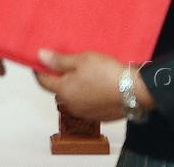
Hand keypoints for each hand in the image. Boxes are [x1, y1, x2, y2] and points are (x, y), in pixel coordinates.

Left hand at [36, 50, 153, 120]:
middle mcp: (71, 105)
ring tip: (84, 73)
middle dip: (59, 78)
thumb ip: (59, 61)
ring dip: (75, 87)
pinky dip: (88, 95)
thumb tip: (39, 56)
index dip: (39, 70)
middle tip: (66, 63)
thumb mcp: (82, 60)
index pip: (43, 81)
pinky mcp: (99, 116)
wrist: (134, 91)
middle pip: (59, 90)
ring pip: (73, 97)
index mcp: (63, 91)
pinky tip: (97, 85)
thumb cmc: (106, 73)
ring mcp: (85, 113)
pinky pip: (87, 104)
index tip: (39, 61)